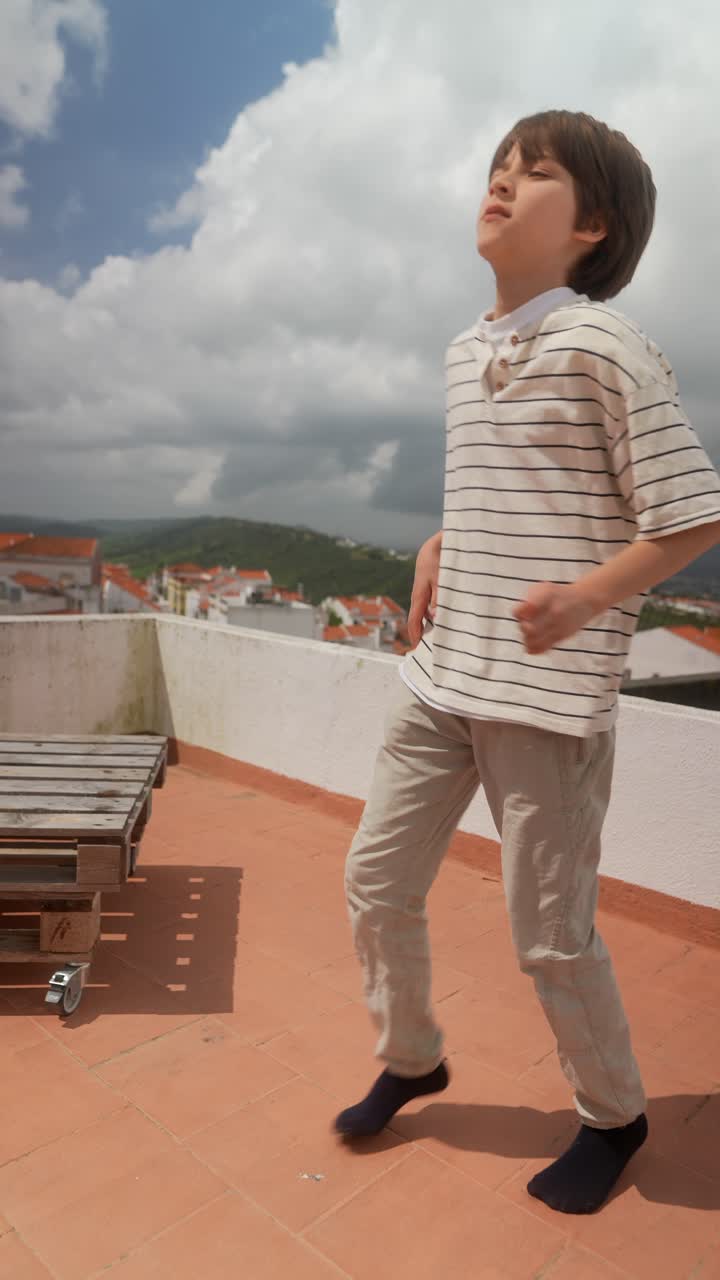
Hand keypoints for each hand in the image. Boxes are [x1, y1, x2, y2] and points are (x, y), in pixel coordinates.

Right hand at [407, 531, 441, 647]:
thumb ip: (439, 597)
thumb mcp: (441, 578)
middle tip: (432, 649)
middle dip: (425, 633)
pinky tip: (451, 617)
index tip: (417, 650)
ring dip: (435, 623)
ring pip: (429, 612)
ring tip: (444, 637)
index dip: (415, 636)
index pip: (414, 620)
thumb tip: (436, 617)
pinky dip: (441, 612)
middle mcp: (421, 595)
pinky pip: (436, 604)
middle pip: (421, 618)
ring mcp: (427, 590)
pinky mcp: (435, 586)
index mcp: (419, 595)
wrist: (441, 540)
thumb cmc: (440, 557)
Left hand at [513, 582, 598, 653]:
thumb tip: (518, 616)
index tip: (522, 612)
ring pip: (534, 640)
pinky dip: (533, 649)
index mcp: (546, 597)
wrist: (586, 599)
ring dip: (527, 639)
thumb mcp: (544, 588)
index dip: (518, 614)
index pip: (523, 611)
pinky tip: (531, 645)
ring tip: (529, 634)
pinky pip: (543, 647)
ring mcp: (558, 625)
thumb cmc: (558, 594)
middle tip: (526, 624)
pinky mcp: (562, 636)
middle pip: (528, 628)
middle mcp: (553, 611)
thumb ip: (528, 599)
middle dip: (522, 628)